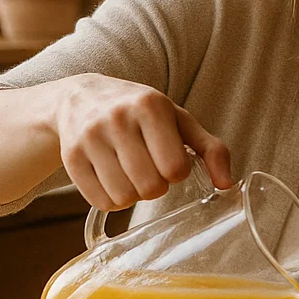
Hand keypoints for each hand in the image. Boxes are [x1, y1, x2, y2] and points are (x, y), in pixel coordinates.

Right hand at [52, 74, 233, 209]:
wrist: (81, 97)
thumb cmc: (141, 112)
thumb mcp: (179, 120)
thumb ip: (211, 149)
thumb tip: (228, 184)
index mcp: (150, 106)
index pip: (175, 168)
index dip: (177, 172)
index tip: (170, 160)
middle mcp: (117, 119)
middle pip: (150, 187)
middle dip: (156, 187)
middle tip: (151, 171)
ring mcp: (89, 138)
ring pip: (123, 197)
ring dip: (134, 195)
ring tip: (132, 175)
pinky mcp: (70, 157)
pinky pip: (100, 201)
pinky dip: (112, 200)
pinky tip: (113, 180)